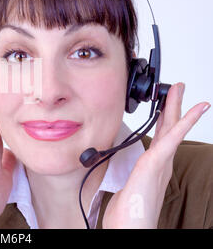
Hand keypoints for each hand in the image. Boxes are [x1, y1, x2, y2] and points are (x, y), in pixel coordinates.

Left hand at [103, 82, 209, 227]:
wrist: (131, 228)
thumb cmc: (128, 214)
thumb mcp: (126, 189)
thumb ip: (128, 179)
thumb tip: (120, 176)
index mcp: (153, 167)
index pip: (160, 138)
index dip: (165, 121)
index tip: (165, 107)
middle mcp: (160, 163)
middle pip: (167, 128)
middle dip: (172, 107)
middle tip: (176, 89)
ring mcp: (160, 163)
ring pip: (171, 128)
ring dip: (177, 107)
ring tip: (180, 89)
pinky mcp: (157, 163)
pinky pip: (173, 137)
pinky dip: (185, 121)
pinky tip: (196, 108)